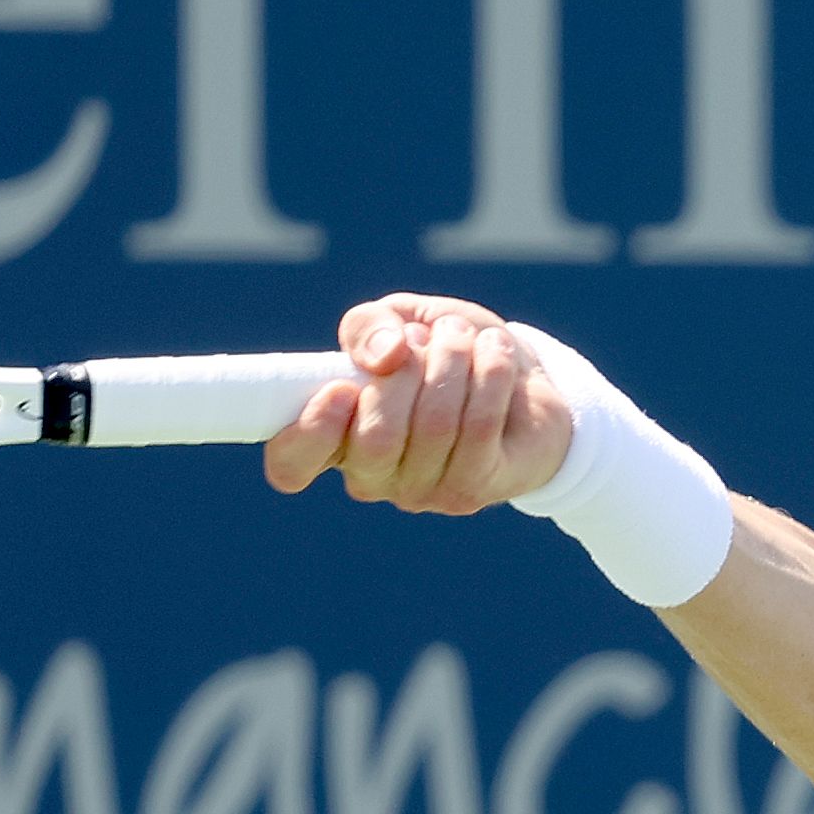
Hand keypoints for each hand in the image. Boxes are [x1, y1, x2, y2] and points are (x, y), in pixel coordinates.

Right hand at [262, 292, 576, 512]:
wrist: (523, 377)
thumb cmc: (445, 352)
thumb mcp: (400, 321)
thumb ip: (370, 326)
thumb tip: (383, 356)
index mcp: (335, 436)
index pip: (290, 463)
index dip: (310, 430)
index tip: (341, 388)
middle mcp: (372, 476)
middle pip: (374, 439)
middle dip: (408, 371)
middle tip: (426, 340)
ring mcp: (422, 492)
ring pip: (432, 425)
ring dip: (452, 359)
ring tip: (462, 338)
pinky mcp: (473, 489)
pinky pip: (477, 426)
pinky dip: (489, 372)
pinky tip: (495, 352)